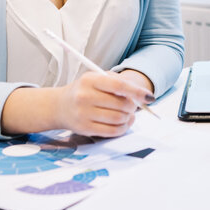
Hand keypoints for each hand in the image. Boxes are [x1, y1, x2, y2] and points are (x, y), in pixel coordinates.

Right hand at [1, 71, 155, 136]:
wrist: (59, 106)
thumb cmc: (84, 90)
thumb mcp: (96, 78)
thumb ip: (116, 82)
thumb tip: (140, 95)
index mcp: (89, 80)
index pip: (119, 86)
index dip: (137, 92)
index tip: (150, 97)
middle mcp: (84, 96)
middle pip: (121, 104)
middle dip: (133, 106)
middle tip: (133, 106)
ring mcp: (83, 114)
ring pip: (118, 119)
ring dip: (128, 118)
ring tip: (128, 114)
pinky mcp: (84, 129)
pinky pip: (111, 131)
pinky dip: (122, 128)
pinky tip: (123, 123)